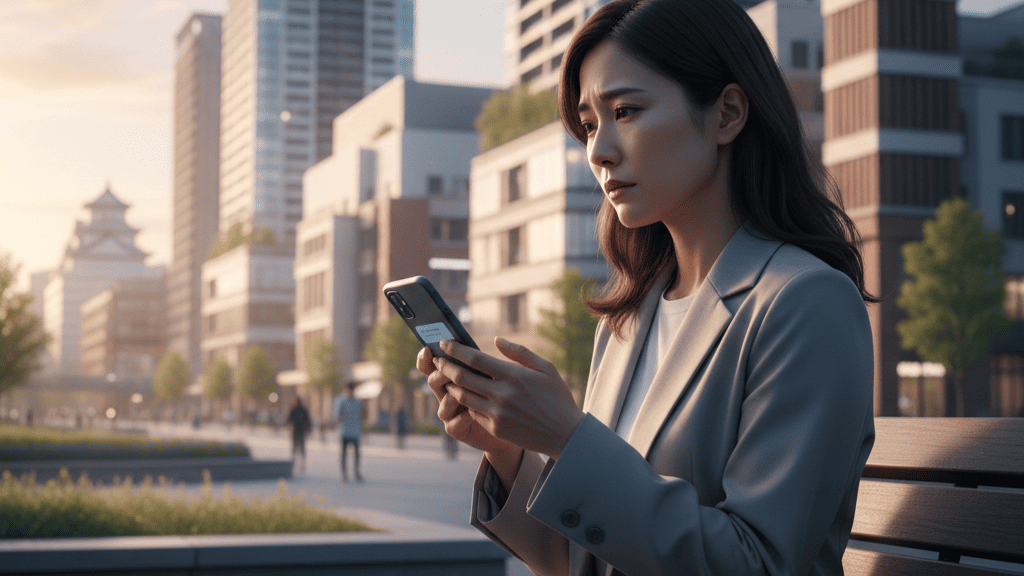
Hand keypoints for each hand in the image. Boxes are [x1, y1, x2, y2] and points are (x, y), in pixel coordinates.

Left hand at [432, 338, 584, 459]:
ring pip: (463, 396)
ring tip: (445, 376)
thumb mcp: (545, 368)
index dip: (455, 350)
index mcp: (513, 376)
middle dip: (445, 366)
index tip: (444, 343)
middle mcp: (502, 394)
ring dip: (450, 385)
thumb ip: (519, 353)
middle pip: (462, 377)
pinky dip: (466, 402)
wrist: (565, 434)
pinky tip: (463, 395)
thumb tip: (496, 340)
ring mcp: (497, 414)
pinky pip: (473, 412)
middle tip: (436, 359)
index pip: (475, 359)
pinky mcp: (495, 429)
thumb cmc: (557, 398)